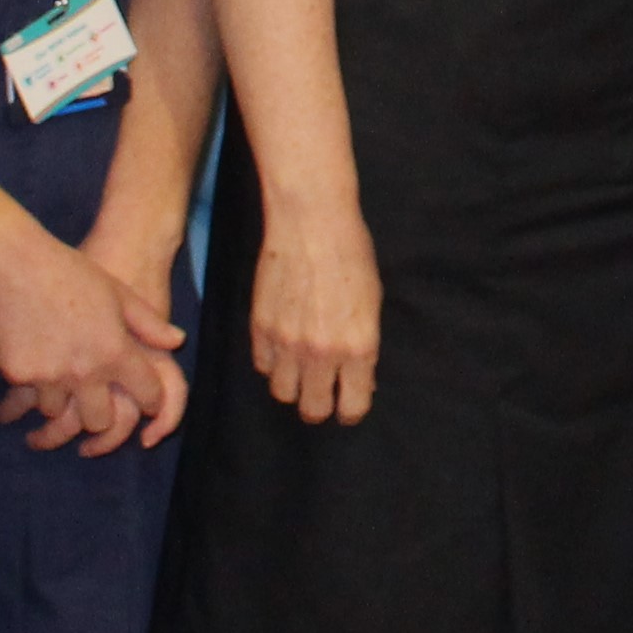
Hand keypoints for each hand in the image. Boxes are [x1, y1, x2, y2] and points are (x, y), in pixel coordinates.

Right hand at [0, 228, 154, 456]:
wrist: (14, 264)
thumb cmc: (70, 272)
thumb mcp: (118, 293)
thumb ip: (148, 323)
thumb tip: (177, 340)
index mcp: (115, 351)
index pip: (145, 393)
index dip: (151, 401)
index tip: (147, 403)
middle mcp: (85, 371)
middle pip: (98, 421)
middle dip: (99, 416)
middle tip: (94, 406)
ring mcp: (50, 376)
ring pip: (58, 412)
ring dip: (61, 401)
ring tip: (58, 384)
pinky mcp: (19, 375)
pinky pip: (28, 393)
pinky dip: (31, 383)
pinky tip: (30, 366)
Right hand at [250, 209, 382, 425]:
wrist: (312, 222)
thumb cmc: (351, 254)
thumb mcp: (372, 303)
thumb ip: (363, 346)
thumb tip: (358, 377)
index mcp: (358, 347)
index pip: (353, 407)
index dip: (352, 409)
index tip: (349, 403)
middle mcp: (322, 353)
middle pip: (313, 410)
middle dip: (321, 406)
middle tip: (324, 393)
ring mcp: (287, 343)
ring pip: (283, 393)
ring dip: (294, 386)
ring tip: (301, 369)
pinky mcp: (260, 328)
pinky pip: (262, 366)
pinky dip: (272, 362)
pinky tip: (283, 346)